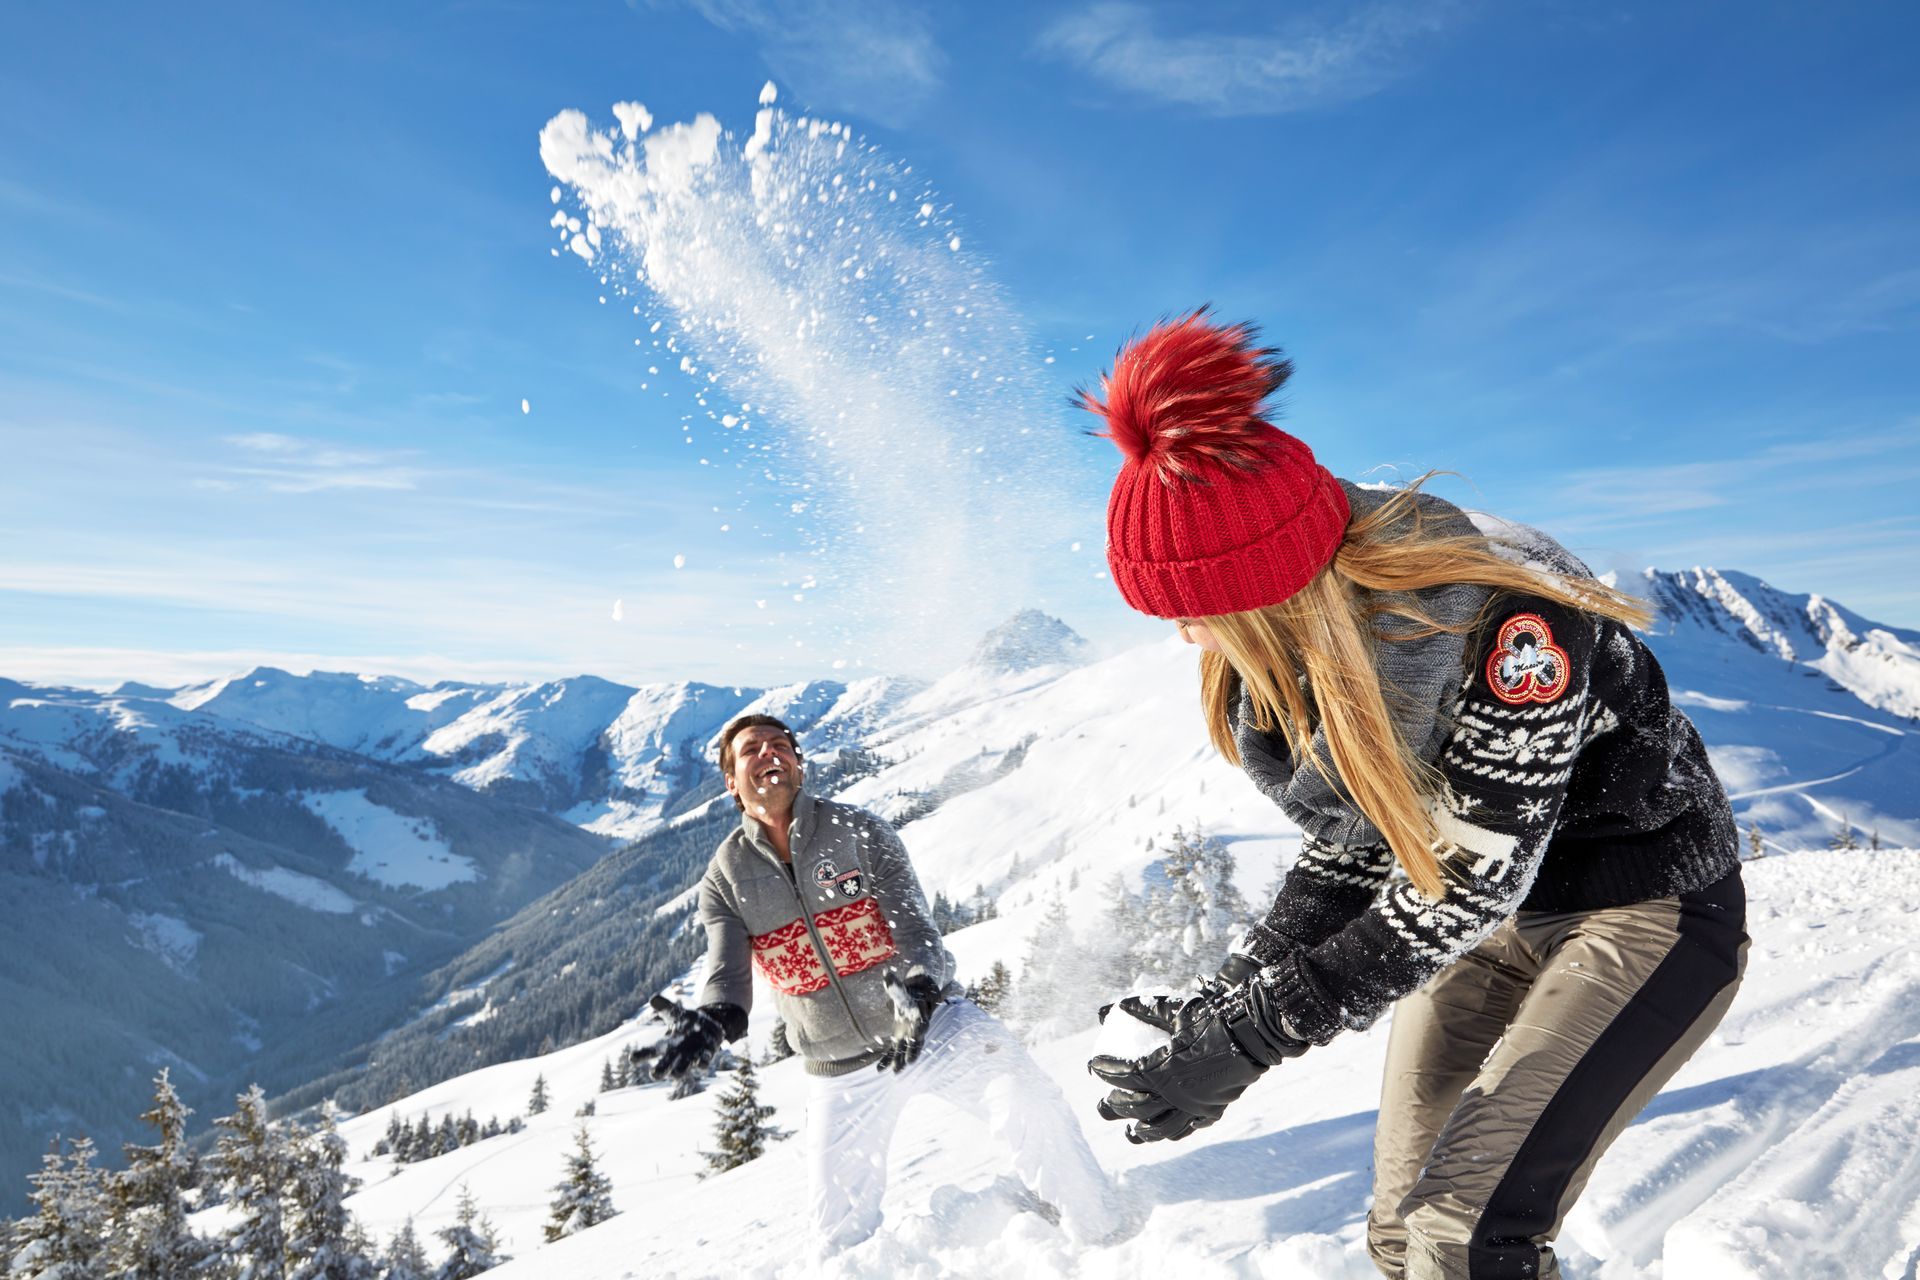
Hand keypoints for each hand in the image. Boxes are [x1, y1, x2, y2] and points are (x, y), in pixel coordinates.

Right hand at [648, 996, 724, 1080]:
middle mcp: (676, 1055)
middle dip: (659, 1072)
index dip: (640, 1056)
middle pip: (663, 1068)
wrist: (709, 1028)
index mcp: (666, 1045)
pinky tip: (701, 1062)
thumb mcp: (675, 1012)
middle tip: (653, 1074)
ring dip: (679, 1071)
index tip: (631, 1057)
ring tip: (674, 1074)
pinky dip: (702, 1062)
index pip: (650, 1051)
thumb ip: (664, 1006)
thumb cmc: (687, 1022)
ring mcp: (690, 1058)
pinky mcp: (705, 1057)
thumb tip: (653, 998)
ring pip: (681, 1070)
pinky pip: (703, 1064)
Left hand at [875, 971, 943, 1071]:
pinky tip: (879, 1070)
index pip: (921, 1020)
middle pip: (917, 1040)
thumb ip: (894, 985)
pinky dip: (888, 1060)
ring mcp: (909, 1035)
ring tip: (896, 1072)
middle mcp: (917, 1027)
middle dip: (913, 1050)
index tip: (921, 1032)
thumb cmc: (910, 993)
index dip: (920, 1026)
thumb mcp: (903, 988)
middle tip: (909, 1061)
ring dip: (902, 1060)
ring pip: (907, 1050)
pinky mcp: (901, 1040)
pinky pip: (894, 1051)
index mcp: (920, 1014)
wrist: (918, 999)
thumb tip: (886, 974)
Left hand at [1089, 975, 1311, 1144]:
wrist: (1252, 1033)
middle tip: (1103, 1104)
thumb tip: (1114, 1006)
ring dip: (1143, 1131)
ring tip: (1130, 1133)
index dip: (1107, 1071)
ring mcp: (1195, 1106)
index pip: (1125, 1075)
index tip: (1095, 1066)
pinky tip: (1164, 1133)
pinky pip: (1188, 1128)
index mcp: (1164, 1069)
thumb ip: (1143, 1009)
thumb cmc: (1212, 1018)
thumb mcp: (1175, 1010)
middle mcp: (1177, 1093)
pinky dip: (1173, 1133)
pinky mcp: (1212, 1111)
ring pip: (1162, 1127)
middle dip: (1116, 1106)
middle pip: (1137, 1107)